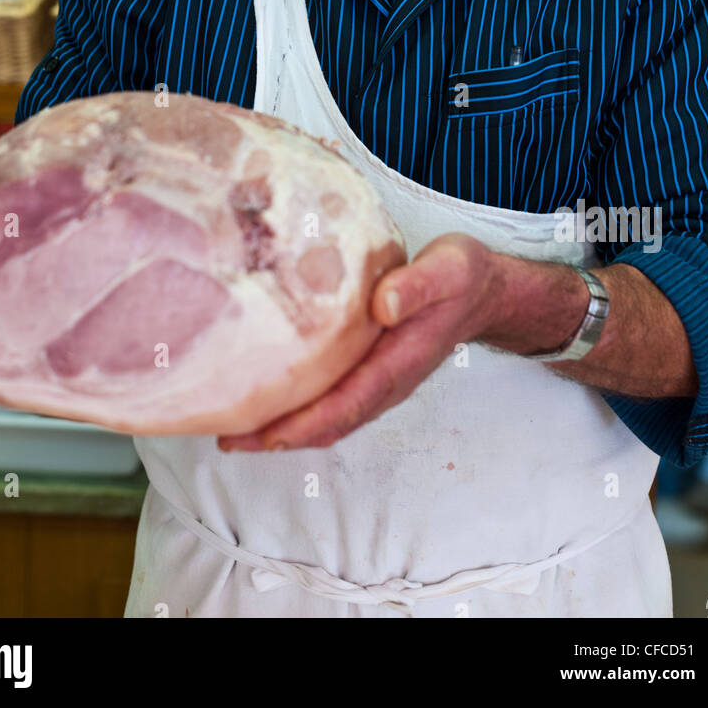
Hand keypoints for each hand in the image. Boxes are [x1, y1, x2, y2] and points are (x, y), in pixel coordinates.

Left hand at [218, 233, 497, 451]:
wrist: (481, 290)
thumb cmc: (462, 277)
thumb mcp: (448, 269)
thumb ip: (416, 285)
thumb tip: (382, 306)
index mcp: (400, 363)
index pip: (348, 404)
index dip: (307, 423)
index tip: (266, 434)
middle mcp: (386, 382)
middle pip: (328, 422)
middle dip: (278, 436)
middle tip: (225, 438)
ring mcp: (378, 381)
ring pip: (326, 415)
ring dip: (282, 426)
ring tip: (231, 427)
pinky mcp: (369, 369)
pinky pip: (330, 398)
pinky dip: (296, 407)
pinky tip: (266, 395)